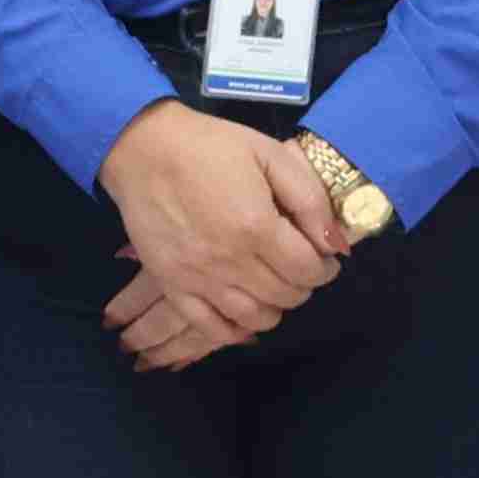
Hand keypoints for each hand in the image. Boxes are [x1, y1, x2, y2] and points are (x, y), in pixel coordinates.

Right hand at [94, 100, 346, 354]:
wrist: (142, 149)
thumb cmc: (209, 146)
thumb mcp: (270, 154)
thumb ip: (310, 199)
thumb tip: (336, 244)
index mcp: (257, 227)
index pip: (309, 270)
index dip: (325, 268)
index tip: (323, 257)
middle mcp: (231, 261)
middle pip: (285, 296)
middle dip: (303, 285)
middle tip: (298, 266)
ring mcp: (199, 278)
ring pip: (254, 318)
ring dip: (274, 308)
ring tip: (273, 287)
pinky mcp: (172, 285)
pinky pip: (210, 327)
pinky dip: (234, 331)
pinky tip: (243, 315)